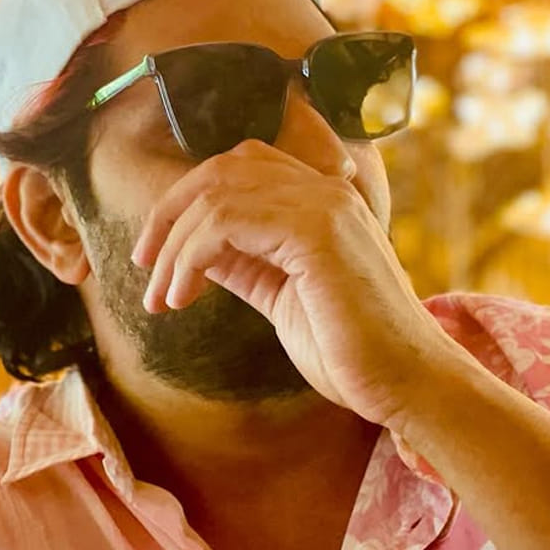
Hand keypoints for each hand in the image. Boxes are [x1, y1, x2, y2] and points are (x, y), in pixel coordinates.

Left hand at [131, 139, 455, 425]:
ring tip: (161, 297)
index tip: (157, 254)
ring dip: (173, 247)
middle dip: (170, 213)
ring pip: (216, 195)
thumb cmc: (351, 349)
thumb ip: (244, 264)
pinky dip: (188, 257)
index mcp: (322, 200)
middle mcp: (324, 189)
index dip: (188, 201)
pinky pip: (224, 222)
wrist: (405, 382)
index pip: (240, 167)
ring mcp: (323, 204)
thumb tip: (194, 250)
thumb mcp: (281, 295)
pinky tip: (181, 296)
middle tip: (144, 266)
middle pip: (221, 167)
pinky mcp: (316, 231)